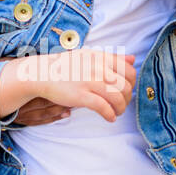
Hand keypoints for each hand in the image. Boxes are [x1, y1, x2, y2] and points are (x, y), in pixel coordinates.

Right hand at [0, 48, 135, 122]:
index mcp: (102, 58)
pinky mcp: (81, 96)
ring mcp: (90, 82)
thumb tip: (133, 58)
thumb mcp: (91, 56)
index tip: (126, 91)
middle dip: (127, 99)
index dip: (132, 84)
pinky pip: (103, 108)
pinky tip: (109, 118)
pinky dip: (110, 115)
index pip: (130, 71)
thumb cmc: (68, 66)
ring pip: (117, 98)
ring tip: (116, 113)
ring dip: (120, 109)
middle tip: (121, 105)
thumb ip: (113, 58)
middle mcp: (99, 68)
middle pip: (126, 87)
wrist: (43, 73)